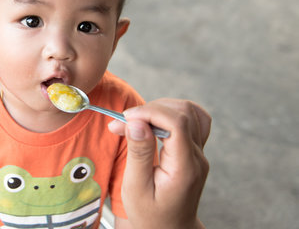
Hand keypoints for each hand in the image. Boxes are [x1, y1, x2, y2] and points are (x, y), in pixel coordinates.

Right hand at [108, 99, 210, 228]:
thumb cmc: (150, 214)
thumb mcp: (136, 188)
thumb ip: (139, 153)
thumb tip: (137, 121)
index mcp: (185, 168)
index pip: (177, 122)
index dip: (150, 112)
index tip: (126, 118)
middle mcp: (197, 157)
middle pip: (183, 112)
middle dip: (151, 109)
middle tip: (124, 123)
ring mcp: (200, 153)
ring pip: (189, 111)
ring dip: (160, 109)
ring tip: (137, 122)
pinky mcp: (195, 150)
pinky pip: (192, 120)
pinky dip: (171, 113)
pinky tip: (154, 121)